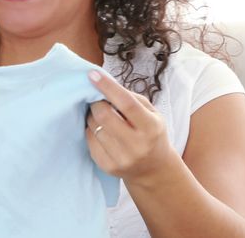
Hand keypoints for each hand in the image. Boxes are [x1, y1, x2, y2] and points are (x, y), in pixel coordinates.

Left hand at [85, 70, 180, 186]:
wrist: (154, 170)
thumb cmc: (152, 134)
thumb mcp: (152, 113)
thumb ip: (131, 98)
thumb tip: (104, 85)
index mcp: (151, 128)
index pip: (127, 104)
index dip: (108, 87)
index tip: (92, 74)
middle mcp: (136, 145)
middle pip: (104, 116)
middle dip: (96, 102)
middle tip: (96, 98)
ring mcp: (121, 158)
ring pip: (94, 127)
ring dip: (92, 116)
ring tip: (100, 114)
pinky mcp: (107, 167)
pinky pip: (89, 141)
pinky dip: (91, 130)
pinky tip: (100, 129)